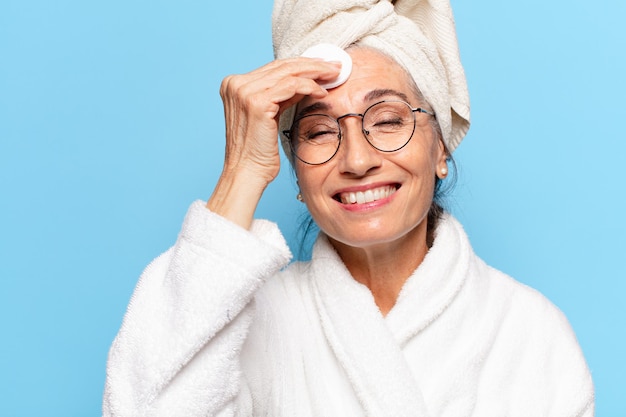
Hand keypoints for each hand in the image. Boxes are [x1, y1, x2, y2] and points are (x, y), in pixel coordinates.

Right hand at [207, 58, 340, 227]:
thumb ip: (282, 96)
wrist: (247, 173)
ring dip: (315, 73)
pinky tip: (322, 92)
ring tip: (334, 76)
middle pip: (282, 66)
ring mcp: (244, 91)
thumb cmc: (258, 151)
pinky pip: (291, 86)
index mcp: (233, 84)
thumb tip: (306, 79)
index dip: (302, 64)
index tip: (323, 65)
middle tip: (336, 66)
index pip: (274, 67)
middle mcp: (235, 84)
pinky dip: (310, 87)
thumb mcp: (270, 115)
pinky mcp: (256, 102)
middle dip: (312, 64)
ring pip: (289, 72)